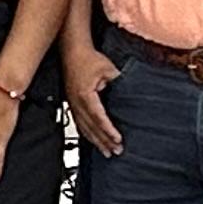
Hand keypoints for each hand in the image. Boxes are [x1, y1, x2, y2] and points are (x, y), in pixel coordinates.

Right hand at [64, 43, 124, 158]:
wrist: (71, 51)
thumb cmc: (87, 58)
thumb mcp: (107, 68)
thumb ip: (119, 81)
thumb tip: (131, 92)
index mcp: (85, 95)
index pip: (99, 117)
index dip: (108, 130)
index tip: (118, 139)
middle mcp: (77, 103)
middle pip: (91, 127)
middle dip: (104, 141)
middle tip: (115, 152)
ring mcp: (73, 104)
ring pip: (84, 128)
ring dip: (95, 141)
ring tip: (106, 152)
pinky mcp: (72, 103)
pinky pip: (79, 123)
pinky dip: (87, 134)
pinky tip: (93, 140)